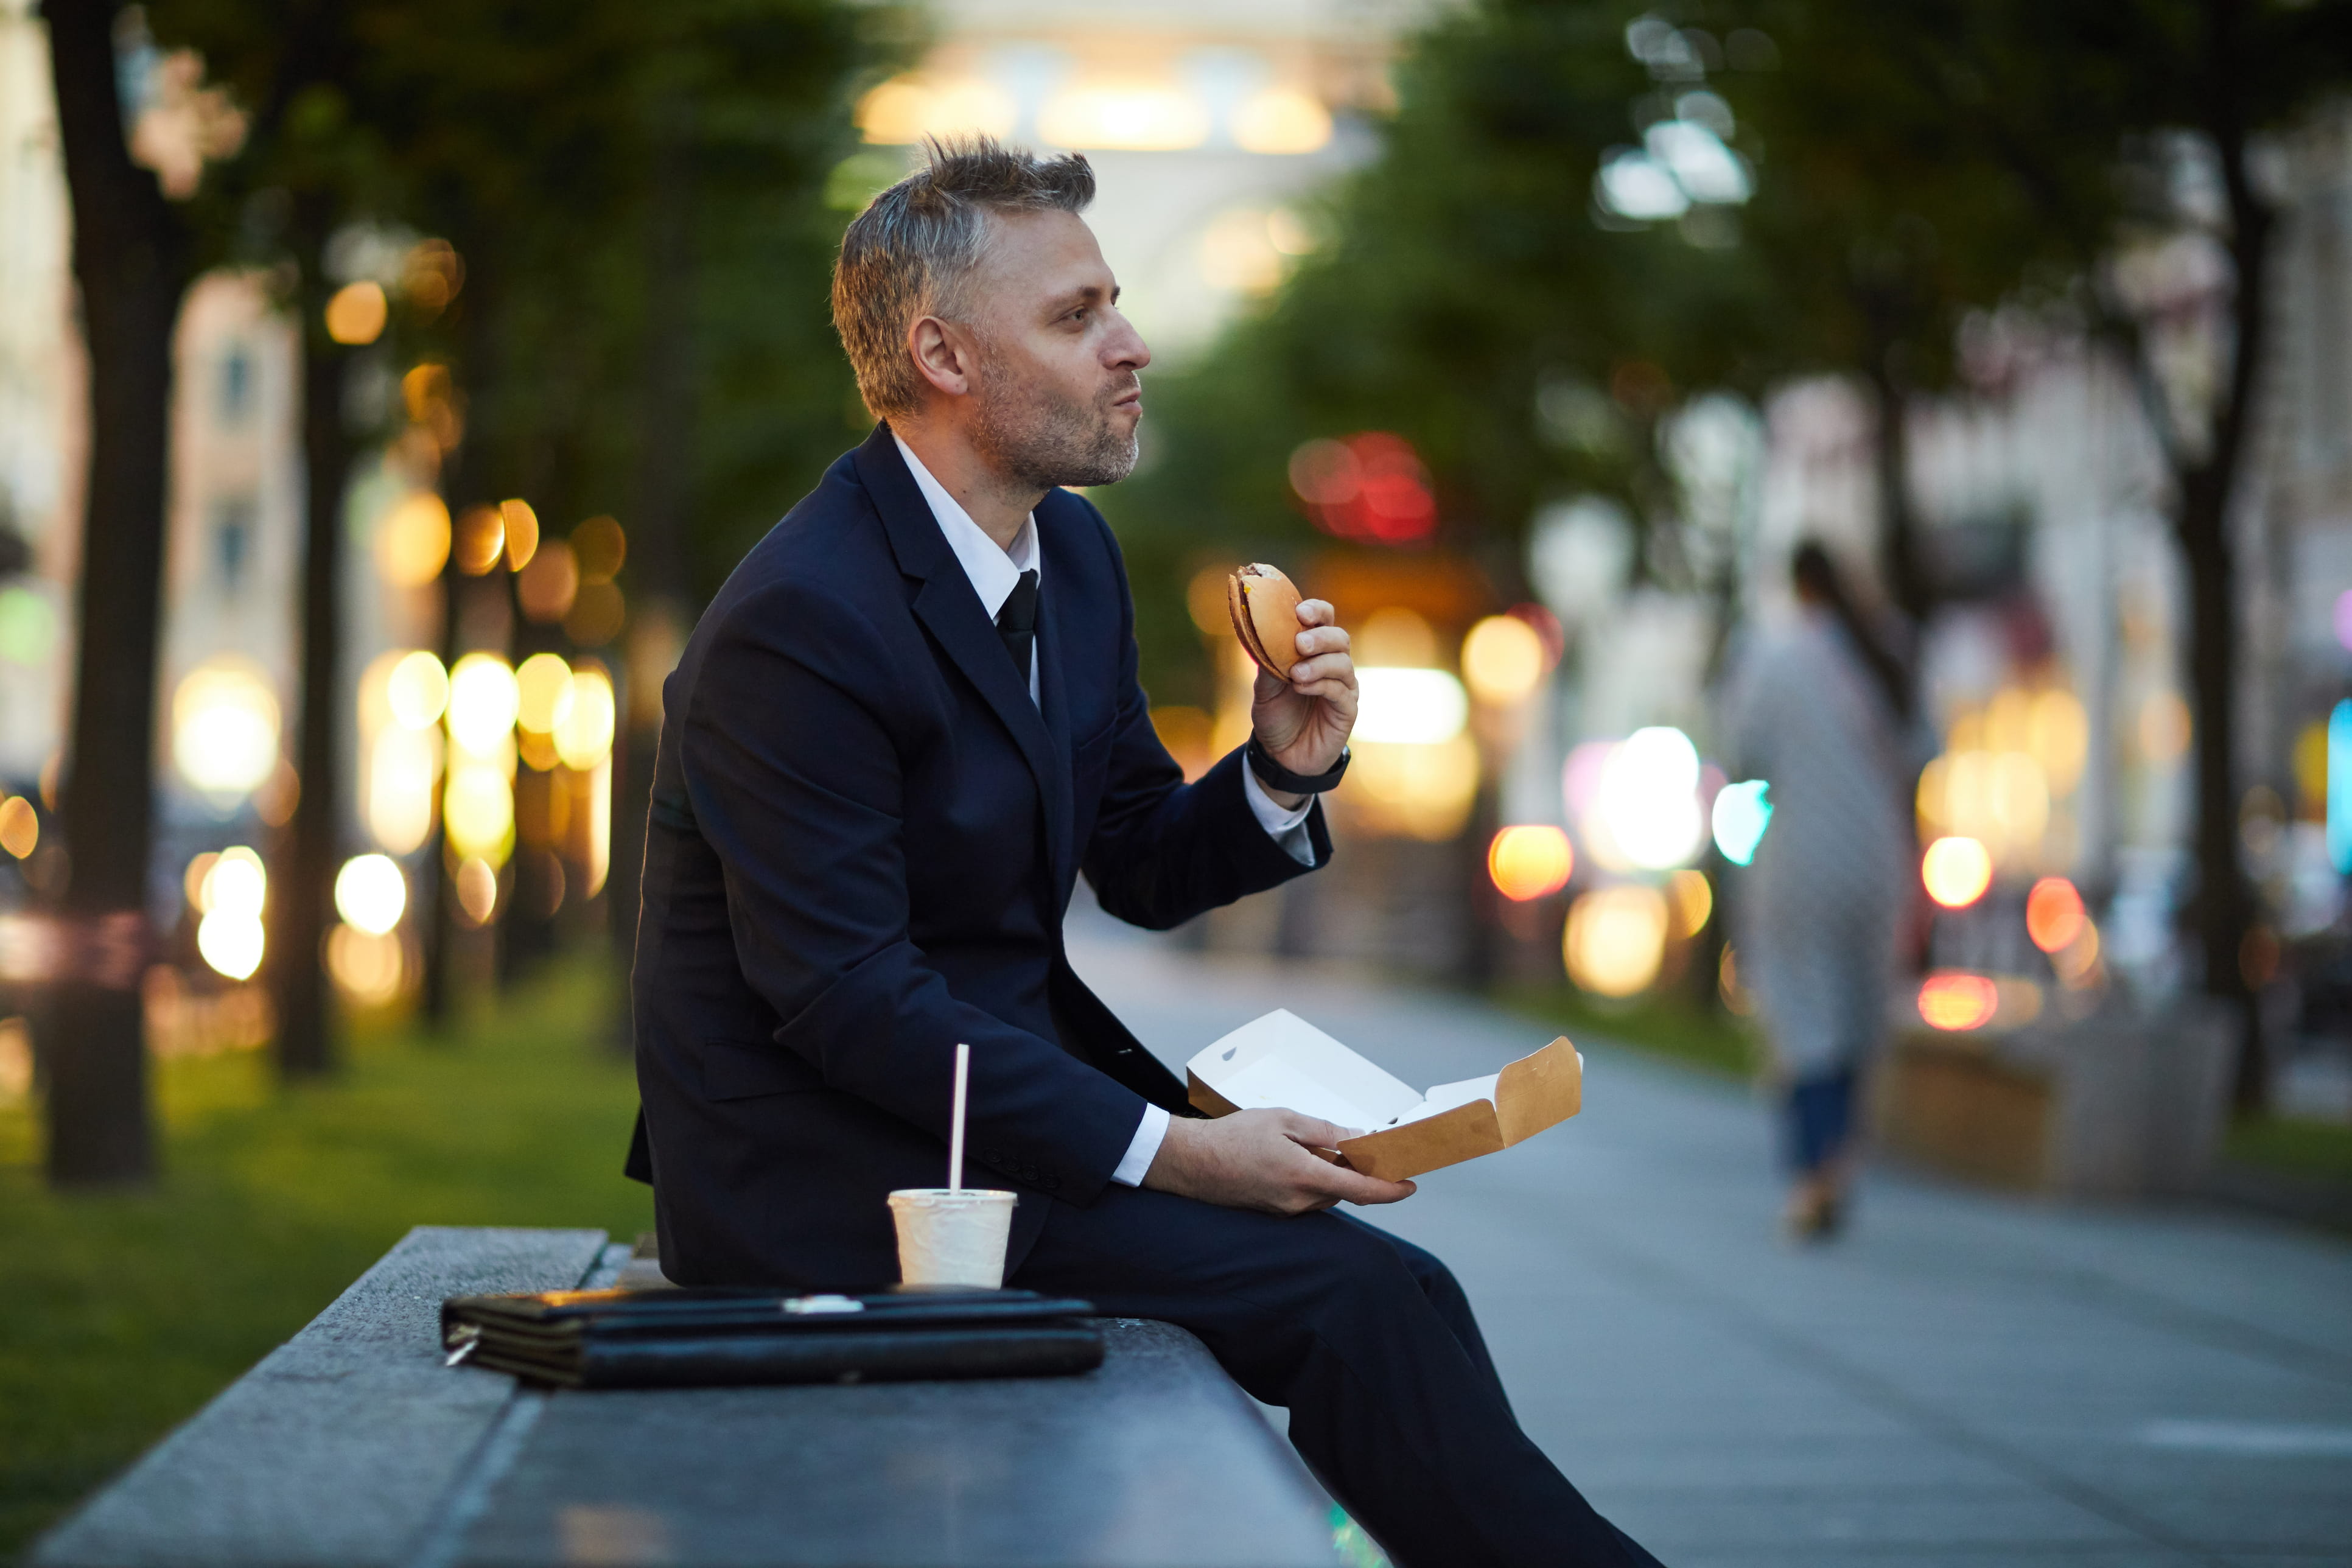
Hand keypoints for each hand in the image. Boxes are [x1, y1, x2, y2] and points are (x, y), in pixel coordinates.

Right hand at [1142, 1109, 1415, 1214]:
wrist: (1189, 1162)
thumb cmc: (1233, 1136)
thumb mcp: (1284, 1120)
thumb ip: (1325, 1132)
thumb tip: (1359, 1139)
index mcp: (1305, 1177)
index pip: (1362, 1190)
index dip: (1392, 1190)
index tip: (1411, 1185)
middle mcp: (1299, 1202)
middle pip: (1345, 1191)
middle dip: (1358, 1171)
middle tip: (1363, 1147)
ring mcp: (1285, 1211)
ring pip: (1326, 1194)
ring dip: (1334, 1175)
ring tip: (1322, 1146)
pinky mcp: (1274, 1212)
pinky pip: (1306, 1198)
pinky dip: (1314, 1180)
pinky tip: (1300, 1158)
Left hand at [1250, 599, 1355, 807]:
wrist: (1280, 756)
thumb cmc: (1275, 716)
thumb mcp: (1264, 687)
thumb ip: (1268, 661)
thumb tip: (1263, 634)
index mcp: (1314, 651)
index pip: (1324, 619)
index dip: (1316, 611)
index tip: (1300, 612)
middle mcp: (1333, 664)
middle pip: (1339, 638)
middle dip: (1320, 636)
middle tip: (1300, 643)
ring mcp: (1343, 687)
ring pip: (1342, 663)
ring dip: (1319, 664)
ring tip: (1295, 674)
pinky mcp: (1347, 709)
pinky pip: (1341, 691)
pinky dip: (1321, 685)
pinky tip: (1302, 687)